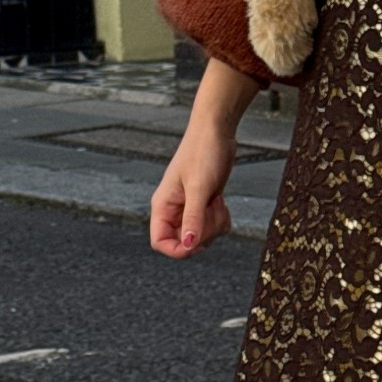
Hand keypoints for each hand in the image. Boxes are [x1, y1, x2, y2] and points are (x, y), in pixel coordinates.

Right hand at [149, 56, 262, 258]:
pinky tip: (221, 201)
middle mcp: (173, 210)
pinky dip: (221, 220)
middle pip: (185, 243)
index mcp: (162, 206)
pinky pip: (212, 227)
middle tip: (213, 210)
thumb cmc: (203, 152)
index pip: (160, 242)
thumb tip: (188, 246)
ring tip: (217, 202)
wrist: (217, 131)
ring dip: (214, 225)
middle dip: (204, 233)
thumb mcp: (199, 188)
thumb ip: (193, 218)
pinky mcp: (203, 205)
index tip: (197, 242)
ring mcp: (189, 208)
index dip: (177, 249)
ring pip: (201, 236)